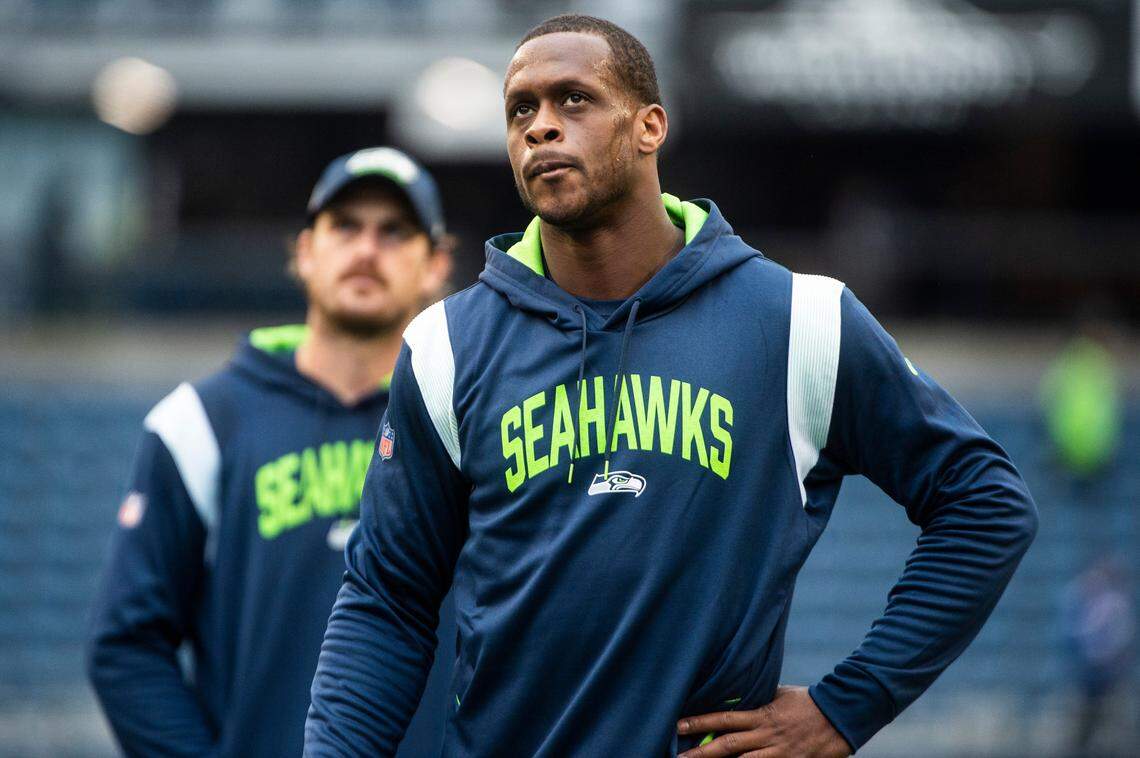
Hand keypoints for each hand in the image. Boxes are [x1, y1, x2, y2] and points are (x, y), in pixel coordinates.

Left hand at [676, 686, 850, 757]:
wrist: (840, 716)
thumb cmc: (808, 702)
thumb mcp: (779, 693)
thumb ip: (758, 697)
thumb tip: (738, 692)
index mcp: (761, 715)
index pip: (724, 719)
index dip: (700, 722)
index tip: (678, 725)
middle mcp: (766, 736)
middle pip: (727, 747)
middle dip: (700, 753)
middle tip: (678, 757)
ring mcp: (778, 755)